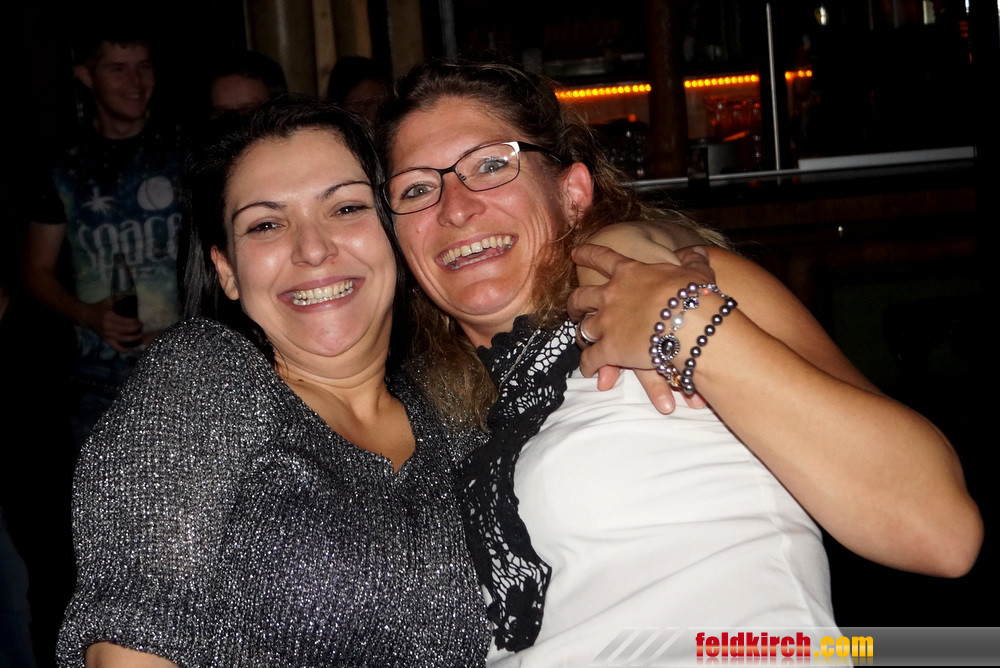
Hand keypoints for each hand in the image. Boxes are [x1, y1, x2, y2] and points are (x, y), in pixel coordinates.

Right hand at [89, 298, 143, 351]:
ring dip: (134, 339)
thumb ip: (120, 298)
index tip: (141, 320)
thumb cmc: (99, 307)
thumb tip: (133, 295)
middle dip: (136, 330)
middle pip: (125, 331)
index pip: (125, 322)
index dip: (135, 322)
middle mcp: (108, 327)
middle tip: (143, 327)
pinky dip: (124, 349)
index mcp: (109, 317)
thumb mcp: (109, 301)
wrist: (87, 316)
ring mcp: (107, 335)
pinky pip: (116, 347)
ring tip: (141, 335)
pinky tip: (132, 348)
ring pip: (122, 340)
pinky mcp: (106, 340)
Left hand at [569, 244, 715, 409]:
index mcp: (629, 273)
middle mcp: (611, 295)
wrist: (690, 324)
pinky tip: (588, 369)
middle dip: (574, 303)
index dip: (588, 254)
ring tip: (581, 339)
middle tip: (574, 307)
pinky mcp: (609, 349)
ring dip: (581, 334)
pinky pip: (591, 358)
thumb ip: (693, 261)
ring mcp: (607, 322)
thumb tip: (699, 252)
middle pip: (581, 296)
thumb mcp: (696, 272)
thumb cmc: (695, 296)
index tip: (576, 254)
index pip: (602, 258)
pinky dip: (588, 364)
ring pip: (582, 328)